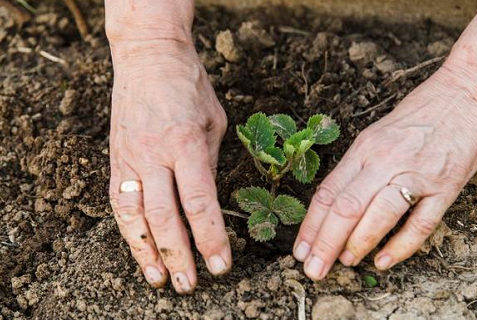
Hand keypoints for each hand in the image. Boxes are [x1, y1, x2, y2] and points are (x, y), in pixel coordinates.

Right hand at [107, 38, 229, 292]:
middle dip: (179, 255)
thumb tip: (208, 201)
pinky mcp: (116, 159)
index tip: (221, 264)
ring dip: (146, 252)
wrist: (149, 58)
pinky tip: (139, 250)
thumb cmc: (190, 87)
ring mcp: (130, 159)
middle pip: (165, 218)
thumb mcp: (214, 122)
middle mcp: (154, 156)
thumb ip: (210, 164)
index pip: (200, 203)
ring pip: (134, 216)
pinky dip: (128, 230)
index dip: (211, 238)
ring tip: (158, 279)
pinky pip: (119, 201)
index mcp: (186, 145)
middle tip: (190, 284)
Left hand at [293, 65, 476, 279]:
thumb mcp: (374, 137)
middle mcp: (385, 161)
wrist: (464, 96)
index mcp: (364, 149)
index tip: (300, 250)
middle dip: (325, 243)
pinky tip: (383, 261)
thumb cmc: (415, 119)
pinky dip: (400, 246)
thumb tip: (330, 207)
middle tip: (313, 269)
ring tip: (343, 263)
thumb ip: (354, 170)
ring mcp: (416, 174)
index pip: (328, 192)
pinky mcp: (445, 187)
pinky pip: (421, 223)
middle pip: (346, 206)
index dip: (310, 225)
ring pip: (379, 214)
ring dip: (357, 244)